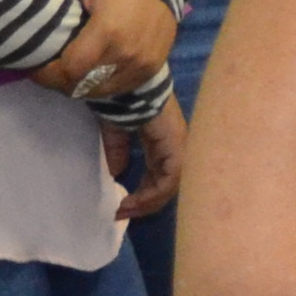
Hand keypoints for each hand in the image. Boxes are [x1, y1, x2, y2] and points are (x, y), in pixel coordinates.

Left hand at [28, 0, 175, 99]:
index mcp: (107, 32)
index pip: (70, 69)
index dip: (48, 75)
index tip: (35, 68)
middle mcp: (126, 53)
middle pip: (82, 84)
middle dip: (59, 82)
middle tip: (48, 72)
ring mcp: (141, 65)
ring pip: (99, 91)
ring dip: (80, 87)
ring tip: (68, 75)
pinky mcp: (151, 70)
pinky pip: (118, 89)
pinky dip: (101, 86)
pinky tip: (92, 75)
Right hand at [110, 104, 187, 221]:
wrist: (129, 81)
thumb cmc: (123, 101)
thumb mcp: (117, 131)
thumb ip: (118, 151)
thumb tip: (115, 173)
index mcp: (166, 142)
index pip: (163, 176)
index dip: (145, 194)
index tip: (122, 207)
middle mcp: (177, 146)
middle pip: (169, 184)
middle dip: (145, 203)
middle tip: (122, 214)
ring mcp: (180, 146)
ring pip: (171, 185)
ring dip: (147, 202)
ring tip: (125, 211)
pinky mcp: (177, 147)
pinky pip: (170, 178)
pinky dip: (152, 193)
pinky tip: (134, 201)